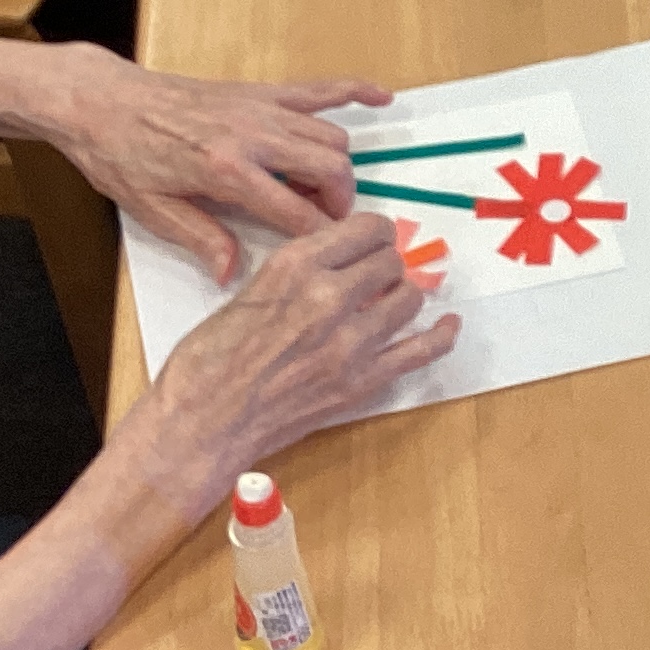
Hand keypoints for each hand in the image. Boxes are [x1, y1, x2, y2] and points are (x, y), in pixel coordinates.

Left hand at [49, 60, 392, 281]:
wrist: (104, 102)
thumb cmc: (122, 157)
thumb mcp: (153, 211)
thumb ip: (202, 240)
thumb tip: (234, 274)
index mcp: (226, 171)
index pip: (297, 213)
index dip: (320, 239)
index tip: (328, 256)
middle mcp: (252, 136)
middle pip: (331, 168)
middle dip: (341, 202)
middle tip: (328, 225)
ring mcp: (260, 109)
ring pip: (331, 136)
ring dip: (338, 167)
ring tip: (320, 192)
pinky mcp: (258, 92)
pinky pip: (319, 89)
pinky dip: (354, 91)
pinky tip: (382, 98)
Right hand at [127, 212, 459, 510]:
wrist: (202, 422)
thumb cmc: (208, 359)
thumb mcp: (249, 290)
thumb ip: (298, 273)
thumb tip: (340, 262)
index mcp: (294, 266)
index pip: (365, 228)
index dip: (373, 233)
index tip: (370, 241)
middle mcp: (328, 297)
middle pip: (390, 261)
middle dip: (384, 264)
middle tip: (374, 276)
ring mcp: (350, 343)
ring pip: (409, 299)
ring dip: (402, 296)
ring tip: (388, 301)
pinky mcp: (362, 382)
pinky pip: (422, 351)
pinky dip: (441, 335)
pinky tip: (447, 325)